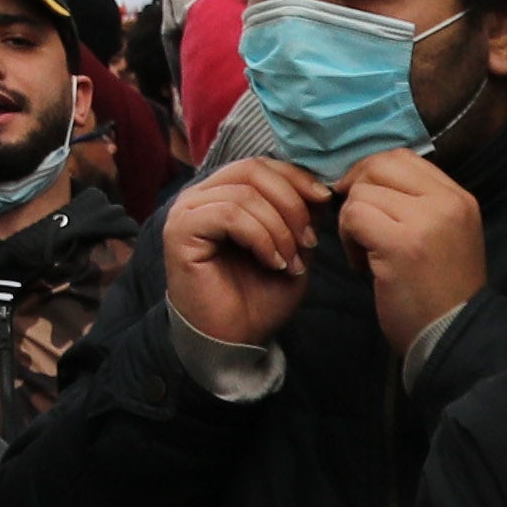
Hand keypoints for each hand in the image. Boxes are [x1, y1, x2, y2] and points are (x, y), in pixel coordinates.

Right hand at [154, 155, 329, 351]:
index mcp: (223, 193)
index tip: (325, 201)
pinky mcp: (180, 231)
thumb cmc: (258, 298)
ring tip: (291, 261)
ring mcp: (187, 211)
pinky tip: (272, 263)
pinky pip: (229, 215)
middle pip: (253, 170)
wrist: (233, 342)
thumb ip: (300, 214)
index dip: (296, 177)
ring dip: (279, 228)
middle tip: (309, 241)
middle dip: (292, 203)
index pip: (261, 165)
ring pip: (245, 194)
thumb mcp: (291, 248)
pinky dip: (260, 237)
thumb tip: (319, 187)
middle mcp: (200, 196)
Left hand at [338, 145, 488, 352]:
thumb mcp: (445, 235)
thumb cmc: (443, 292)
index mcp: (459, 198)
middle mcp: (447, 202)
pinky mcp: (401, 244)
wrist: (455, 336)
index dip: (372, 174)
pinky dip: (348, 239)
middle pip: (380, 165)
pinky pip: (354, 217)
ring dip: (352, 222)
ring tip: (366, 253)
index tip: (364, 201)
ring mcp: (425, 221)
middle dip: (357, 191)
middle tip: (358, 225)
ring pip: (362, 192)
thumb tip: (367, 179)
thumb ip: (418, 203)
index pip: (403, 158)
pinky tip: (362, 265)